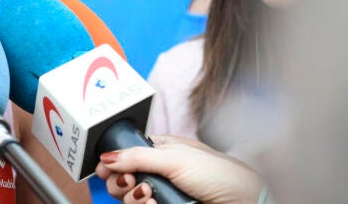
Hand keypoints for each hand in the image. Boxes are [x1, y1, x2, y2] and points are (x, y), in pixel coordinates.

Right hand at [94, 135, 262, 203]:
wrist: (243, 201)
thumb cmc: (220, 174)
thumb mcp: (175, 158)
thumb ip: (137, 156)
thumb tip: (106, 156)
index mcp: (161, 149)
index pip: (126, 153)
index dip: (113, 161)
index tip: (104, 169)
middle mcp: (159, 171)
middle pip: (123, 177)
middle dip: (121, 181)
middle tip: (130, 182)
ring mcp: (163, 192)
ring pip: (130, 197)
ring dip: (133, 197)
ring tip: (148, 195)